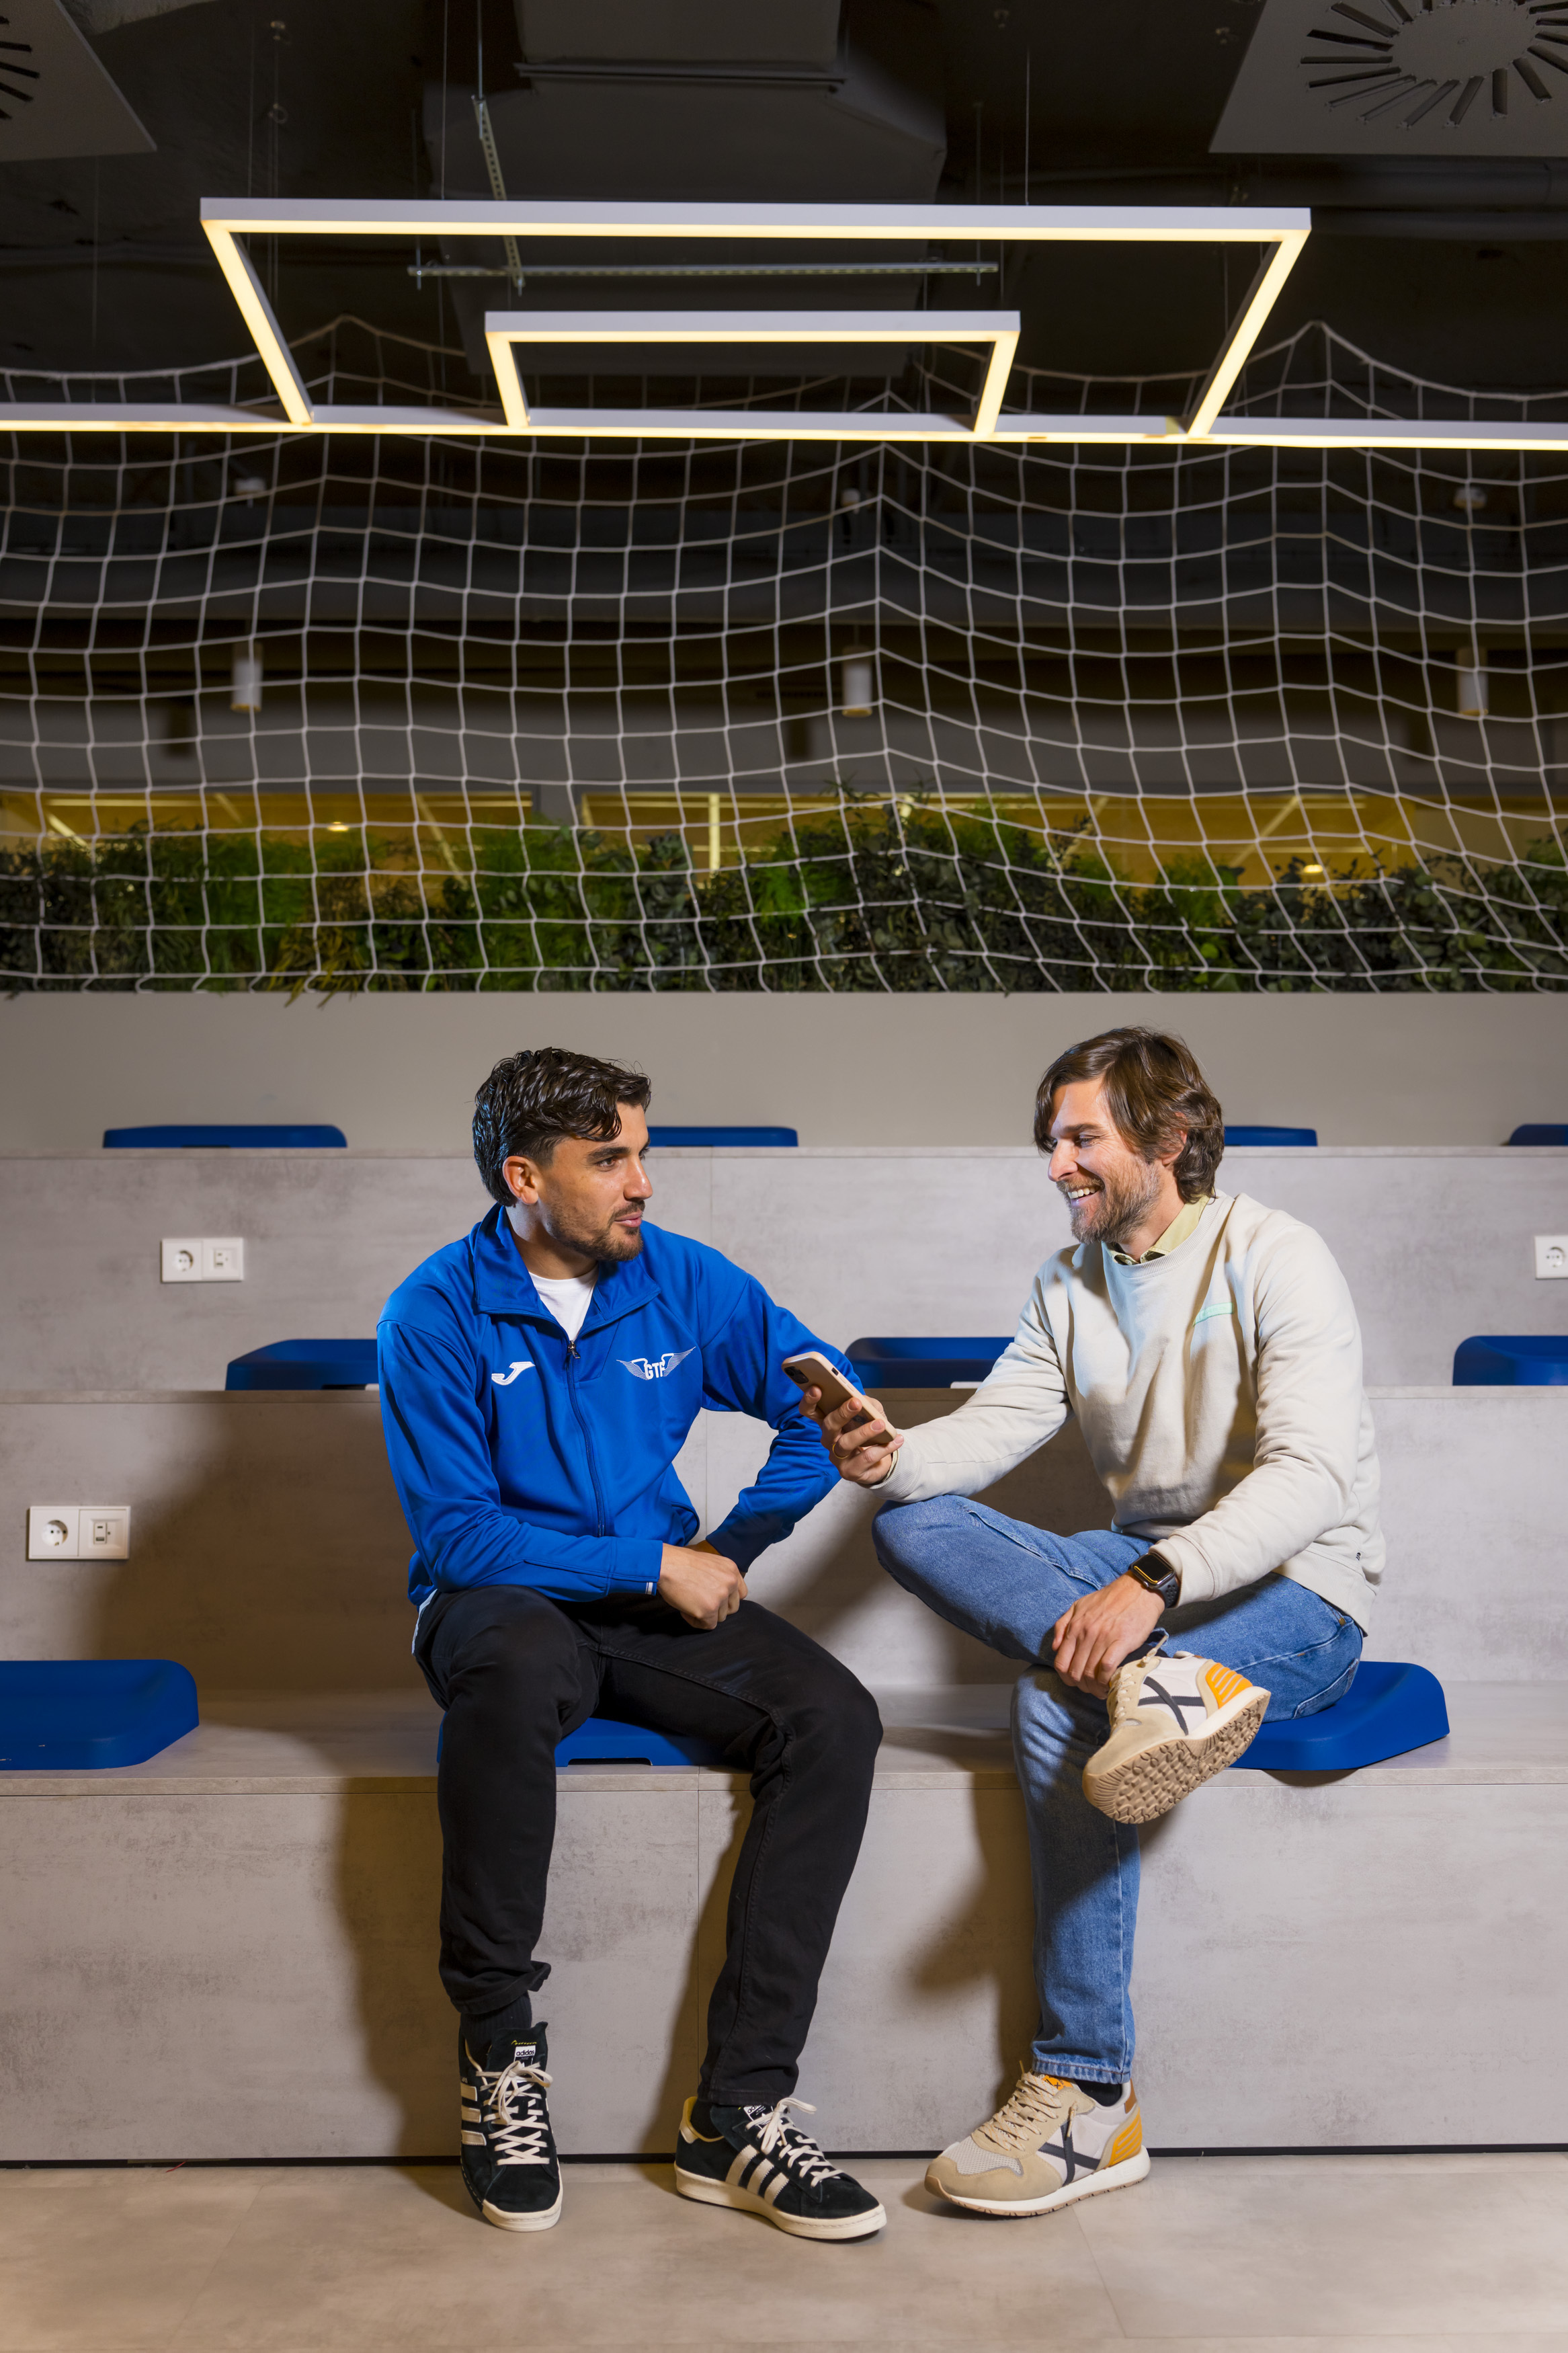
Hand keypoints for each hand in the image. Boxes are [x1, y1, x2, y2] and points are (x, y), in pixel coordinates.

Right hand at [658, 1542, 746, 1629]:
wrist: (666, 1565)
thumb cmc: (680, 1563)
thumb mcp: (709, 1564)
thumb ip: (720, 1578)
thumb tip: (721, 1596)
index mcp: (731, 1570)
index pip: (741, 1594)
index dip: (728, 1599)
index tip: (715, 1599)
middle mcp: (730, 1582)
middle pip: (732, 1608)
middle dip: (717, 1608)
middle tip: (700, 1602)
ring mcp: (720, 1597)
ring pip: (720, 1618)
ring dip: (705, 1615)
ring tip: (690, 1603)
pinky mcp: (709, 1609)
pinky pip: (707, 1625)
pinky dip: (696, 1621)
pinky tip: (686, 1609)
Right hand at [802, 1386, 902, 1488]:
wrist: (879, 1460)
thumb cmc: (868, 1431)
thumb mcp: (870, 1413)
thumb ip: (867, 1404)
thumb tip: (866, 1402)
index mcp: (828, 1422)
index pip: (810, 1411)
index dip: (810, 1400)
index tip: (817, 1388)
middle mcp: (828, 1440)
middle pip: (828, 1425)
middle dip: (841, 1413)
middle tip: (856, 1402)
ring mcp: (837, 1457)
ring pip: (846, 1443)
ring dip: (864, 1432)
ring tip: (881, 1424)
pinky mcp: (850, 1472)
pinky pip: (866, 1458)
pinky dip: (883, 1448)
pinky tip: (896, 1440)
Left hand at [1051, 1574, 1166, 1696]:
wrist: (1137, 1591)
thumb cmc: (1108, 1600)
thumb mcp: (1078, 1605)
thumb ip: (1062, 1625)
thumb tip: (1055, 1647)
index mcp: (1075, 1626)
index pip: (1061, 1662)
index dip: (1066, 1678)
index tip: (1074, 1683)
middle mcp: (1086, 1633)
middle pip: (1076, 1671)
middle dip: (1081, 1686)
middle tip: (1089, 1689)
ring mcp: (1103, 1638)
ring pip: (1091, 1673)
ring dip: (1094, 1688)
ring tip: (1100, 1691)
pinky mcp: (1121, 1641)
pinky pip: (1107, 1667)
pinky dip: (1105, 1681)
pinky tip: (1108, 1685)